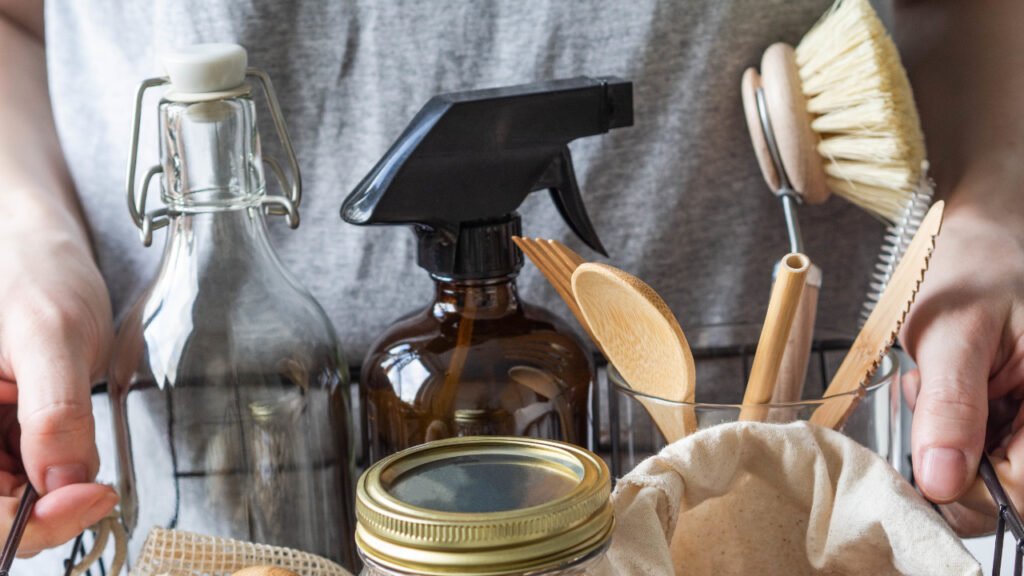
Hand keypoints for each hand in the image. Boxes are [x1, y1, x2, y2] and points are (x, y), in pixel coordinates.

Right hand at [0, 228, 117, 554]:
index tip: (86, 498)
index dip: (27, 521)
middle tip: (96, 492)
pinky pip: (23, 477)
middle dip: (44, 514)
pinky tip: (70, 448)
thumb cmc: (35, 270)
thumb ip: (57, 411)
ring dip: (51, 495)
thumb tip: (67, 483)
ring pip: (10, 501)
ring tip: (80, 455)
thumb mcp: (53, 333)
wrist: (40, 246)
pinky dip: (55, 476)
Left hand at [900, 203, 1023, 535]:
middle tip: (926, 398)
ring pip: (990, 467)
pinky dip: (953, 424)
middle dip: (953, 454)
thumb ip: (950, 407)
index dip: (967, 490)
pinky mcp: (1020, 413)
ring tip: (937, 382)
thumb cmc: (975, 269)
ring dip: (949, 437)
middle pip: (1007, 485)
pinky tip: (945, 385)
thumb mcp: (952, 332)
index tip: (920, 463)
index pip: (1021, 487)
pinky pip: (986, 444)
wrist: (986, 238)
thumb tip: (940, 482)